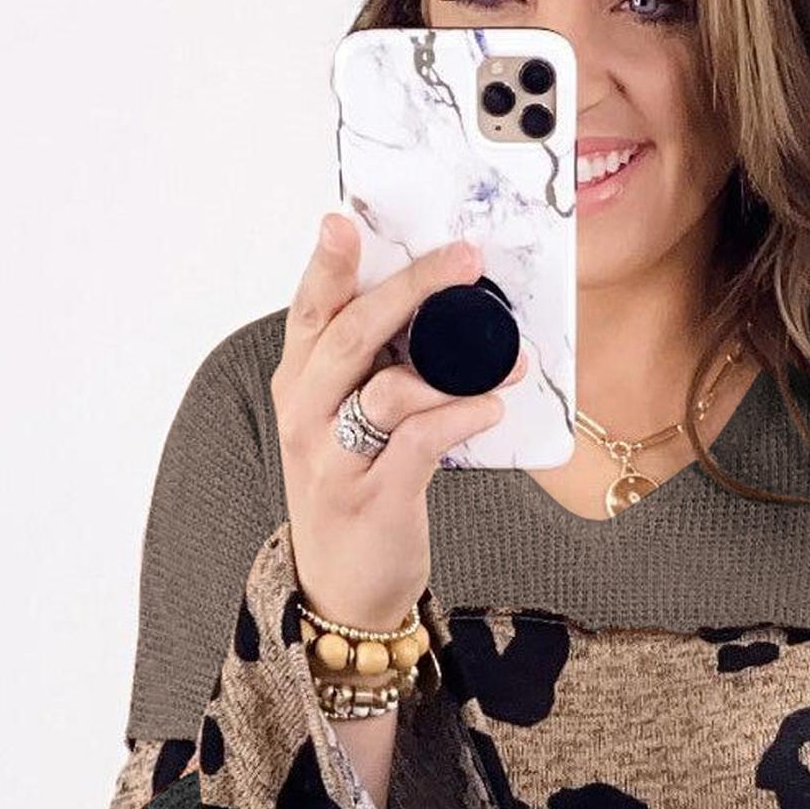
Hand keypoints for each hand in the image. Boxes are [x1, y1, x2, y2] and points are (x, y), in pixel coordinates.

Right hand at [270, 213, 528, 627]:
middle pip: (352, 335)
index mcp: (299, 386)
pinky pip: (419, 441)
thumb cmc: (354, 491)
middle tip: (463, 258)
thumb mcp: (344, 425)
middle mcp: (306, 416)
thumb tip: (433, 313)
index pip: (310, 312)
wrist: (342, 588)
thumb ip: (371, 371)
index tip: (344, 219)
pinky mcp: (374, 497)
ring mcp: (335, 460)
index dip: (327, 265)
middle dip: (410, 288)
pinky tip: (491, 408)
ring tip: (510, 357)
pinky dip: (460, 417)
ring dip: (455, 366)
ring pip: (387, 390)